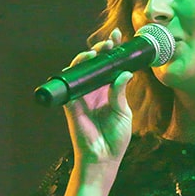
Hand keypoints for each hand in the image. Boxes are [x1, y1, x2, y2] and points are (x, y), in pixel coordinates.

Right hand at [63, 29, 134, 172]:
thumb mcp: (123, 113)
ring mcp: (82, 97)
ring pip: (80, 70)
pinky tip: (84, 63)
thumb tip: (124, 73)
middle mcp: (93, 91)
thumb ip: (120, 93)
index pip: (108, 66)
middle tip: (109, 43)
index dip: (112, 51)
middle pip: (94, 64)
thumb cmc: (115, 139)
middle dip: (100, 50)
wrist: (104, 158)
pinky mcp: (72, 104)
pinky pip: (70, 84)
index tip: (117, 37)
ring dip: (87, 57)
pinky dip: (75, 71)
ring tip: (98, 51)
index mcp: (107, 92)